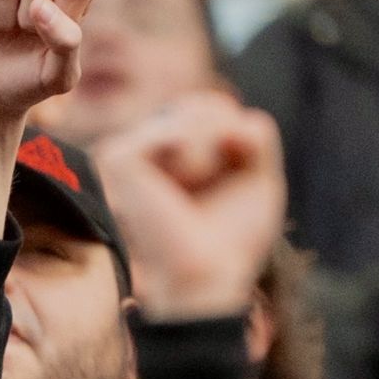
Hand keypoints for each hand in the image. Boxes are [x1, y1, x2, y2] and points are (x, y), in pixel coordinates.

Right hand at [94, 91, 286, 318]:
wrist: (208, 274)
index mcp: (172, 153)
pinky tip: (177, 185)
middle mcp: (147, 149)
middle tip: (209, 187)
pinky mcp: (117, 158)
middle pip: (206, 104)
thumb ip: (258, 135)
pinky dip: (191, 154)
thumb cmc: (230, 239)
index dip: (237, 138)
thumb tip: (233, 118)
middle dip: (227, 142)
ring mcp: (129, 151)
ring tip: (190, 190)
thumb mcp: (260, 178)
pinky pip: (174, 128)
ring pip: (194, 110)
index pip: (213, 109)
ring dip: (211, 152)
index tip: (230, 180)